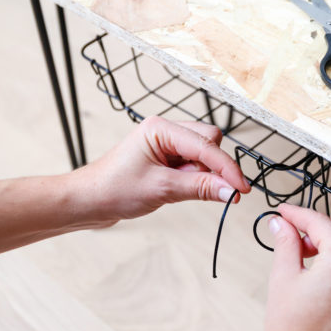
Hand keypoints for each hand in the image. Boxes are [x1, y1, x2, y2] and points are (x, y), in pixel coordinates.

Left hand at [69, 116, 250, 223]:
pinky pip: (194, 165)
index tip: (242, 188)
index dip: (227, 168)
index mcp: (160, 128)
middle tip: (207, 190)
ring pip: (204, 154)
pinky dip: (195, 179)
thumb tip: (232, 191)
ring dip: (203, 175)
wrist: (89, 201)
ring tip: (179, 190)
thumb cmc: (113, 189)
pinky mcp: (167, 159)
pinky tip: (179, 189)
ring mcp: (166, 144)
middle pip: (210, 142)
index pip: (206, 145)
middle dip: (214, 167)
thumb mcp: (161, 190)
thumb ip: (200, 188)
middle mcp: (165, 131)